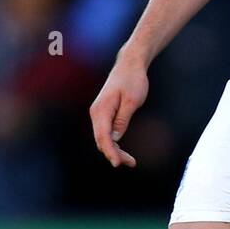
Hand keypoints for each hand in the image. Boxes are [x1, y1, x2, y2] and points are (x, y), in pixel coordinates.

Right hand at [89, 52, 148, 166]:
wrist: (129, 65)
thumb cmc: (133, 81)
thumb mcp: (132, 101)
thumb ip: (122, 120)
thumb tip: (115, 139)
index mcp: (101, 110)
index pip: (103, 137)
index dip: (110, 152)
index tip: (118, 163)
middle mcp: (96, 113)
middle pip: (102, 140)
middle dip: (114, 154)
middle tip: (132, 163)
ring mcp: (99, 114)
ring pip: (103, 138)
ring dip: (114, 150)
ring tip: (130, 161)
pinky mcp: (104, 114)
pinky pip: (106, 133)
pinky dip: (113, 143)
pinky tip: (122, 151)